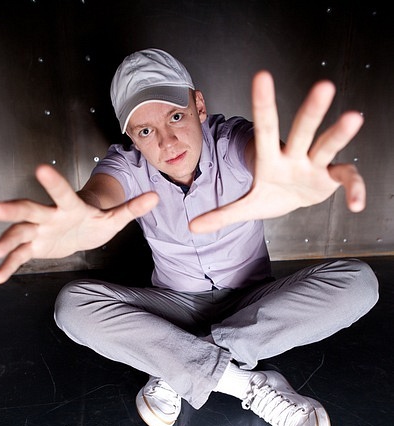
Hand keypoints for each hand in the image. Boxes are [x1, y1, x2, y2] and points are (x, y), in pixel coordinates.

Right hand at [0, 164, 157, 283]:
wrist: (82, 227)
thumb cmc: (96, 218)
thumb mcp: (116, 217)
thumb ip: (132, 208)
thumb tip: (155, 197)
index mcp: (71, 207)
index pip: (63, 194)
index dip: (54, 183)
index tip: (41, 168)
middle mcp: (50, 216)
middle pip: (30, 211)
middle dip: (13, 210)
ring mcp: (39, 231)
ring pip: (19, 234)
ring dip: (6, 242)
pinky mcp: (34, 246)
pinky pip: (19, 256)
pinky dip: (7, 266)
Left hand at [190, 71, 364, 232]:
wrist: (294, 199)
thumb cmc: (271, 194)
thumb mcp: (246, 207)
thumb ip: (221, 215)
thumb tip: (192, 227)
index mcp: (270, 158)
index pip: (266, 128)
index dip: (264, 104)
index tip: (262, 75)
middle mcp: (294, 155)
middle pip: (302, 130)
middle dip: (312, 110)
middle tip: (323, 85)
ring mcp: (315, 164)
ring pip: (328, 145)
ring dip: (339, 133)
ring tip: (354, 118)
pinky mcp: (331, 177)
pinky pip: (347, 177)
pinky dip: (354, 189)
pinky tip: (357, 205)